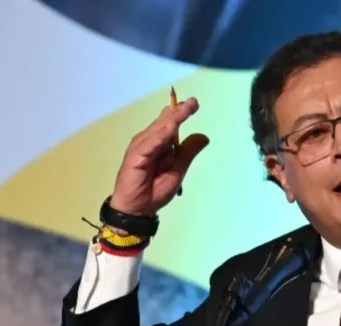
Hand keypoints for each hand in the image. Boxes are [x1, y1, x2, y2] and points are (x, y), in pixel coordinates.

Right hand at [109, 95, 208, 216]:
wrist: (138, 208)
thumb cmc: (155, 190)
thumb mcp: (178, 169)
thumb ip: (188, 152)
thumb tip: (204, 136)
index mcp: (158, 143)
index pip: (170, 123)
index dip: (181, 112)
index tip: (194, 103)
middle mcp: (149, 141)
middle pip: (165, 122)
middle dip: (179, 111)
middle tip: (193, 102)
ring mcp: (141, 147)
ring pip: (158, 129)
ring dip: (171, 119)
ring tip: (185, 108)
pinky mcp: (135, 156)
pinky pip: (150, 143)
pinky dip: (160, 135)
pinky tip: (170, 128)